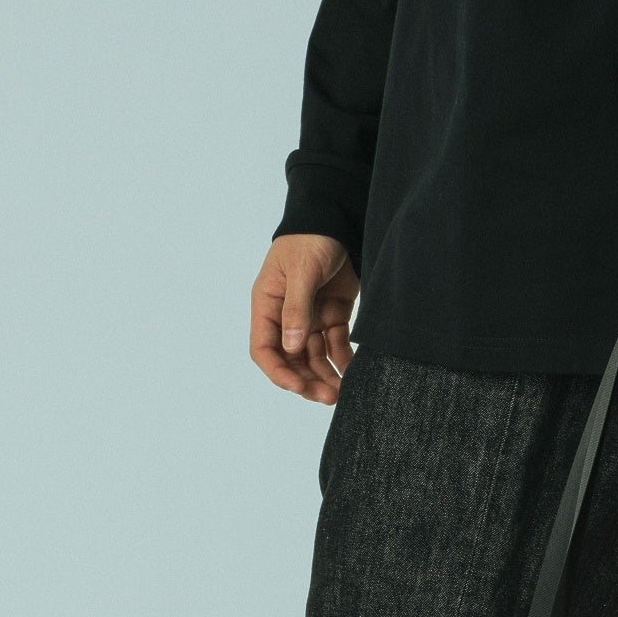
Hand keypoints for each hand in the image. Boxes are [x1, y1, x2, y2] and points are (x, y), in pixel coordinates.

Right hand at [250, 234, 359, 403]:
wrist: (338, 219)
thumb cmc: (311, 239)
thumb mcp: (301, 272)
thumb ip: (297, 309)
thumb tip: (291, 347)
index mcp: (267, 305)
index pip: (264, 348)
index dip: (279, 372)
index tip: (298, 387)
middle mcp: (286, 316)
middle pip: (291, 360)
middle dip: (307, 381)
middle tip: (328, 397)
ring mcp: (310, 318)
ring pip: (315, 358)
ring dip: (326, 376)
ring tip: (343, 392)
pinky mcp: (333, 316)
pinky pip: (336, 346)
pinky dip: (343, 361)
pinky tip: (353, 374)